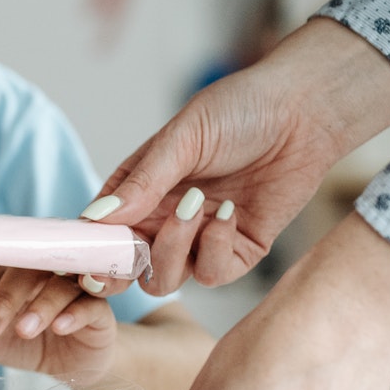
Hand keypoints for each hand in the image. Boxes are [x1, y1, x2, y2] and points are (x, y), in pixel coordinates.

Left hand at [0, 266, 116, 382]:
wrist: (69, 368)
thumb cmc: (28, 345)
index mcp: (14, 273)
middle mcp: (45, 273)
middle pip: (25, 271)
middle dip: (3, 300)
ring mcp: (74, 288)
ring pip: (59, 285)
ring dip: (39, 307)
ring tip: (23, 331)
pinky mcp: (99, 309)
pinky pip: (91, 304)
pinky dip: (74, 314)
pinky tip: (59, 328)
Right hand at [91, 18, 389, 294]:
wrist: (305, 112)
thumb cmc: (238, 111)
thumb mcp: (182, 138)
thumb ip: (141, 182)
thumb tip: (96, 218)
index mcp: (137, 193)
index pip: (99, 233)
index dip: (89, 251)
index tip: (84, 258)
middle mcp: (163, 221)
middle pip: (127, 268)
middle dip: (120, 271)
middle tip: (128, 256)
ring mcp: (199, 240)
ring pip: (165, 279)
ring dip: (173, 249)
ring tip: (196, 206)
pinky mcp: (238, 251)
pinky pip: (212, 273)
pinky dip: (214, 248)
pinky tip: (230, 211)